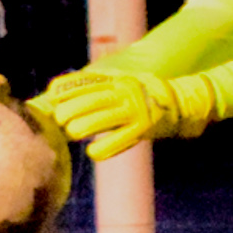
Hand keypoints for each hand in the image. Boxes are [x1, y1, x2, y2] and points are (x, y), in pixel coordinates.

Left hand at [45, 70, 215, 160]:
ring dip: (83, 127)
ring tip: (71, 133)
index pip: (89, 81)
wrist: (179, 103)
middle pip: (93, 100)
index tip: (52, 93)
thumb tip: (66, 91)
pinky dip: (103, 148)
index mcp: (119, 81)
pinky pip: (120, 140)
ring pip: (104, 119)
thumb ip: (100, 85)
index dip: (68, 87)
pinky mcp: (143, 129)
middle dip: (71, 109)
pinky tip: (92, 151)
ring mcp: (135, 111)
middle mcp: (126, 93)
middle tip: (59, 118)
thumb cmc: (143, 94)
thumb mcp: (123, 81)